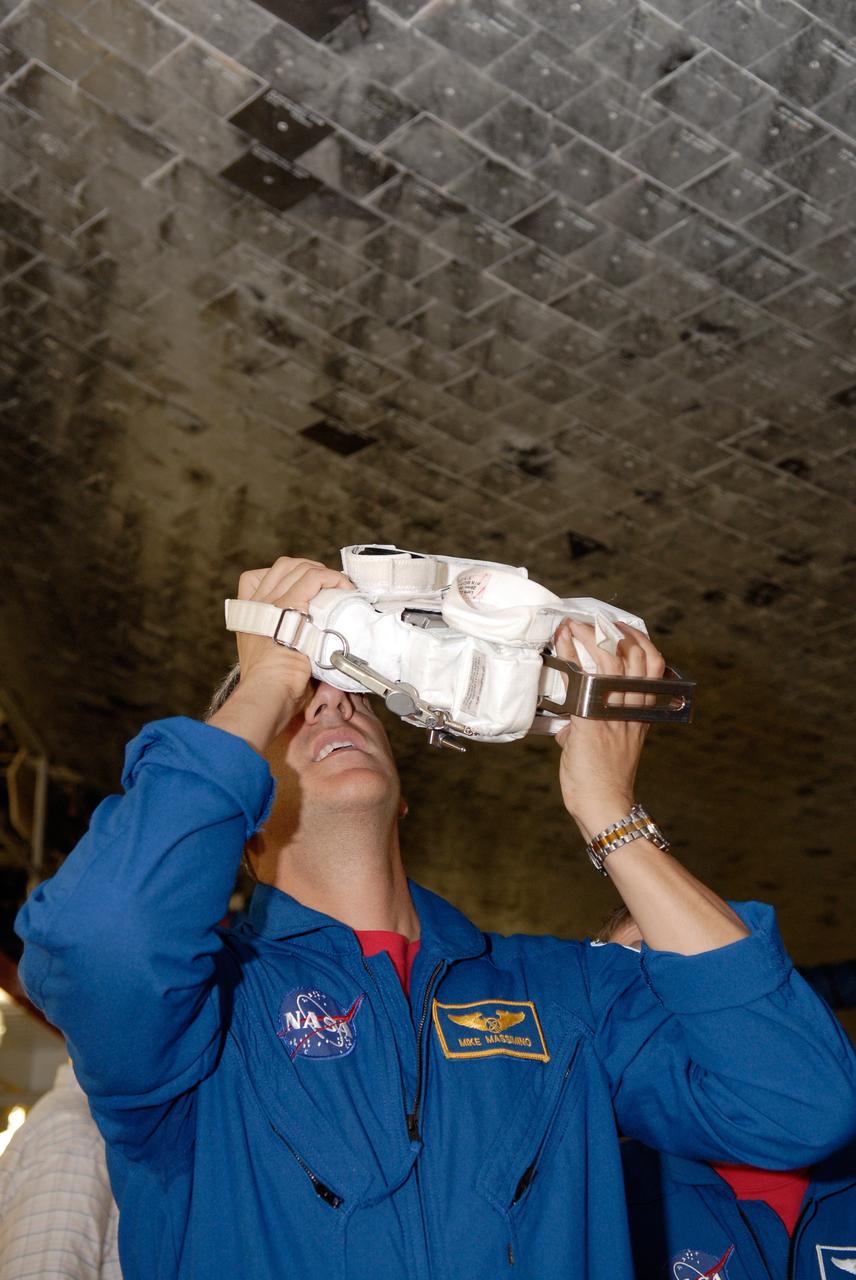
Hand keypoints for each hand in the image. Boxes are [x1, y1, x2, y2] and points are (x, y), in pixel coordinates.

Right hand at [210, 558, 352, 751]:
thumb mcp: (275, 661)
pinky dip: (333, 578)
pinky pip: (313, 578)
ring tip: (340, 588)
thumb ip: (287, 645)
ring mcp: (270, 603)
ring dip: (325, 574)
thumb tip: (315, 647)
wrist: (268, 694)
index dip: (287, 575)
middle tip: (330, 587)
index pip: (258, 577)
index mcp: (249, 617)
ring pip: (299, 568)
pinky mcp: (288, 607)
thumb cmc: (274, 689)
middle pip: (284, 566)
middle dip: (310, 569)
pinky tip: (344, 589)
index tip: (308, 588)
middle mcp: (256, 605)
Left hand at [553, 619, 664, 841]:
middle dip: (615, 631)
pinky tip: (560, 647)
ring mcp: (613, 715)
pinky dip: (570, 657)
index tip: (623, 627)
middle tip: (593, 621)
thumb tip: (569, 708)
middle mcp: (631, 710)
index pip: (654, 666)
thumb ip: (593, 719)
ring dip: (590, 637)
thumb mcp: (608, 742)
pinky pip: (583, 681)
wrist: (603, 805)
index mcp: (640, 714)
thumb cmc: (603, 780)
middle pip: (637, 657)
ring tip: (573, 627)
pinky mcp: (591, 723)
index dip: (641, 641)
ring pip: (613, 661)